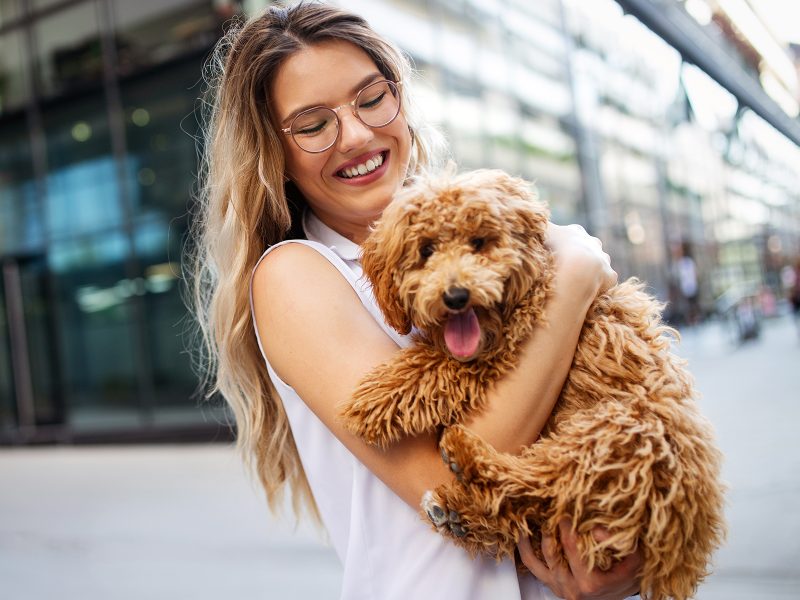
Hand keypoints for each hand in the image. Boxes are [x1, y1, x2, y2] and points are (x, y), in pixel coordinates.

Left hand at [518, 520, 641, 599]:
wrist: (617, 596)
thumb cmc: (626, 575)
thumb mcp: (633, 559)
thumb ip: (618, 542)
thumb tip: (596, 529)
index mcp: (591, 582)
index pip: (573, 548)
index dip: (568, 526)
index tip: (567, 510)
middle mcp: (571, 587)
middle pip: (552, 551)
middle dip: (551, 527)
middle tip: (551, 508)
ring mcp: (558, 587)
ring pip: (535, 560)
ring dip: (531, 536)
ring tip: (529, 517)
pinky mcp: (550, 584)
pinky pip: (530, 566)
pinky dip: (524, 548)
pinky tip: (522, 532)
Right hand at [546, 223, 616, 295]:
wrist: (578, 267)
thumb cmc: (557, 247)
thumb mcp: (543, 232)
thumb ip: (540, 227)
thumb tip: (533, 220)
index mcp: (576, 231)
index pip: (571, 234)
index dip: (564, 243)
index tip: (556, 252)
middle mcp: (593, 243)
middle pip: (589, 247)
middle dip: (581, 255)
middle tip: (568, 267)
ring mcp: (604, 259)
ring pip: (599, 263)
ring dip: (591, 271)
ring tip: (578, 280)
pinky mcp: (610, 275)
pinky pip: (606, 281)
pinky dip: (599, 286)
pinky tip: (588, 291)